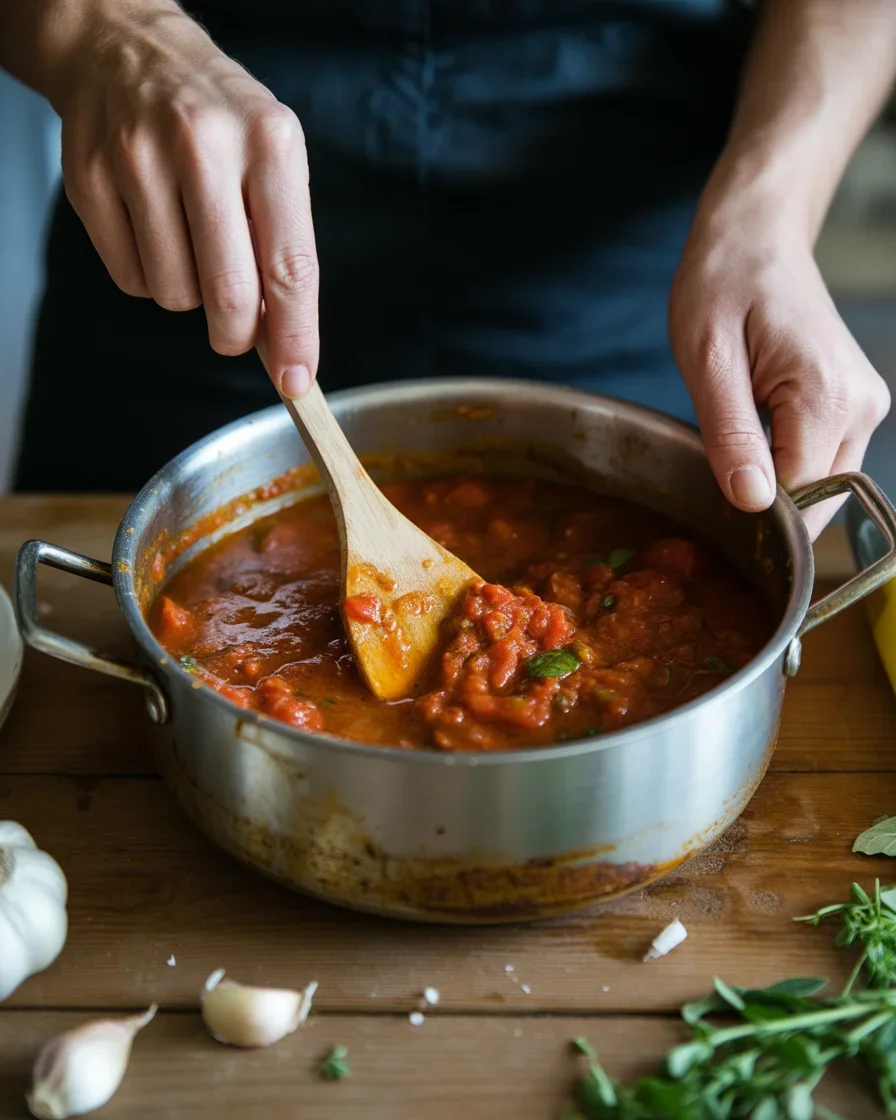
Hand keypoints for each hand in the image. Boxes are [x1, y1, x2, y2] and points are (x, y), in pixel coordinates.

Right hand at [57, 2, 316, 396]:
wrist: (126, 50)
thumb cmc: (218, 120)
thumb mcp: (274, 159)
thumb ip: (284, 246)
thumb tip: (286, 343)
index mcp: (270, 142)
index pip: (290, 265)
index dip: (296, 335)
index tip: (297, 380)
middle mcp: (204, 145)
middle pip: (229, 294)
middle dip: (236, 334)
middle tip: (237, 332)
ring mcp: (138, 159)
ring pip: (175, 294)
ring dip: (190, 294)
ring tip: (191, 244)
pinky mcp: (89, 179)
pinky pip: (130, 279)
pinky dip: (148, 276)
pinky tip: (153, 230)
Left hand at [669, 194, 889, 538]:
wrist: (755, 237)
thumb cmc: (724, 283)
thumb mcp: (707, 359)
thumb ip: (731, 435)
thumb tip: (753, 503)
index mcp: (828, 396)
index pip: (800, 498)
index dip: (754, 514)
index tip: (712, 503)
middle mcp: (862, 406)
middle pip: (819, 499)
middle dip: (769, 506)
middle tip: (716, 476)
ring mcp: (865, 405)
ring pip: (823, 485)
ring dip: (778, 484)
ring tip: (735, 445)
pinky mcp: (854, 405)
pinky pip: (822, 459)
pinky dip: (787, 465)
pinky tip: (753, 440)